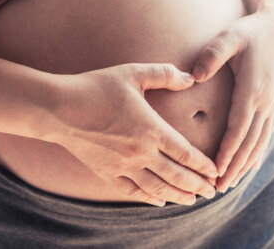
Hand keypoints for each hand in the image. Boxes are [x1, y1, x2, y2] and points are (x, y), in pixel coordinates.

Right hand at [46, 63, 218, 205]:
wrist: (58, 108)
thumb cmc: (96, 87)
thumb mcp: (133, 73)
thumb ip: (165, 74)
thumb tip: (191, 78)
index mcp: (151, 129)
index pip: (186, 153)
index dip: (204, 165)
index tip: (216, 172)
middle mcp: (141, 152)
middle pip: (177, 175)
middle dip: (198, 186)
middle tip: (212, 193)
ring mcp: (123, 165)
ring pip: (158, 188)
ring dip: (178, 196)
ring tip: (192, 200)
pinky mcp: (107, 172)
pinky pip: (133, 191)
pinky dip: (149, 198)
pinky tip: (159, 200)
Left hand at [192, 8, 273, 191]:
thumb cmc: (252, 30)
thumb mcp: (230, 36)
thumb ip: (212, 55)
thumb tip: (194, 76)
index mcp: (253, 88)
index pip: (238, 128)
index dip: (227, 152)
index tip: (215, 171)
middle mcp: (266, 101)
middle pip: (249, 142)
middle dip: (234, 167)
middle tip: (218, 188)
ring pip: (260, 141)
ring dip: (246, 164)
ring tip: (231, 182)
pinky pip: (267, 133)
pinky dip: (257, 151)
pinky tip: (250, 164)